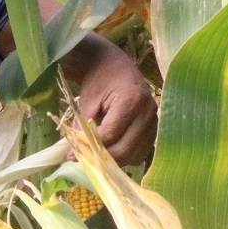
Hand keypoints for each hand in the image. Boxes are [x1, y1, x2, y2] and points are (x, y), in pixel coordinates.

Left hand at [73, 42, 157, 164]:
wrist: (116, 68)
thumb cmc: (100, 81)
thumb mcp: (87, 101)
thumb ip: (82, 127)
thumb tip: (75, 154)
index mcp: (131, 100)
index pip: (110, 135)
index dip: (90, 147)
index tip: (72, 154)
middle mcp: (147, 112)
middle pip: (125, 149)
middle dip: (102, 158)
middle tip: (83, 159)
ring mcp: (154, 122)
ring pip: (134, 155)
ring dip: (114, 160)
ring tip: (95, 156)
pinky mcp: (155, 129)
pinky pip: (141, 152)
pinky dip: (125, 157)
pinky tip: (110, 152)